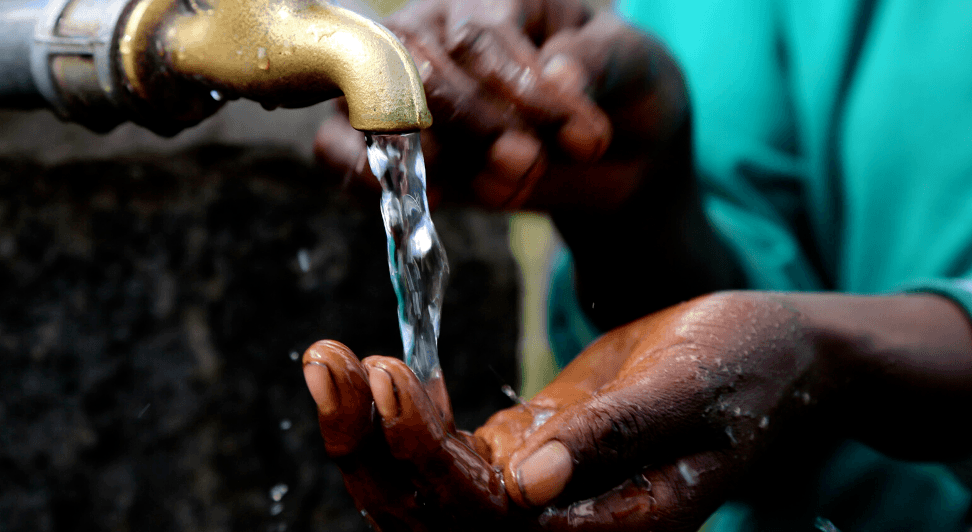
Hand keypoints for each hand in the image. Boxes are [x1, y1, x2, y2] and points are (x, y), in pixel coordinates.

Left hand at [304, 291, 971, 530]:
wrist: (776, 356)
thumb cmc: (749, 367)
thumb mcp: (690, 392)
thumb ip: (613, 439)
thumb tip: (530, 487)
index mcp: (611, 528)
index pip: (489, 524)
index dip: (425, 461)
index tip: (391, 378)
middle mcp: (565, 528)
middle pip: (435, 520)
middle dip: (368, 449)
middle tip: (324, 361)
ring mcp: (539, 496)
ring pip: (428, 492)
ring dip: (367, 432)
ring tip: (325, 358)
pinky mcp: (527, 457)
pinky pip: (446, 456)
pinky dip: (402, 417)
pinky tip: (379, 370)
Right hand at [314, 0, 690, 210]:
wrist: (618, 155)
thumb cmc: (623, 90)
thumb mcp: (636, 66)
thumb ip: (597, 63)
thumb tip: (553, 79)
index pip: (480, 36)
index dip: (523, 91)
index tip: (585, 138)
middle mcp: (437, 28)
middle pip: (421, 70)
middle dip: (480, 127)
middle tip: (532, 163)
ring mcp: (401, 82)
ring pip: (373, 107)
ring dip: (433, 159)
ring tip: (504, 185)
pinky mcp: (385, 141)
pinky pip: (336, 147)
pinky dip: (366, 176)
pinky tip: (430, 198)